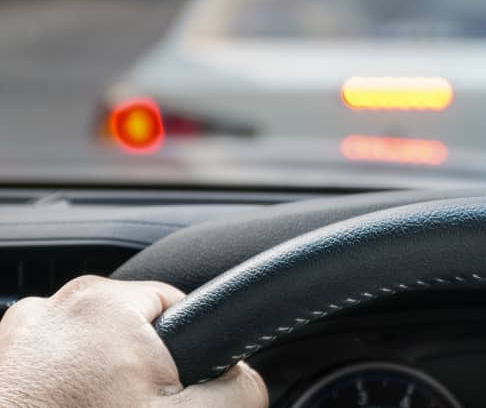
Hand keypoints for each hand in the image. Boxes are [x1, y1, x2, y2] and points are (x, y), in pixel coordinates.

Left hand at [0, 276, 267, 407]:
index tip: (173, 394)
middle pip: (133, 329)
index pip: (180, 307)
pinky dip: (66, 389)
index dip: (190, 356)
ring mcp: (16, 336)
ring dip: (100, 382)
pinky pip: (53, 364)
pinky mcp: (0, 361)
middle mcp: (52, 307)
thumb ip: (239, 388)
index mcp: (103, 303)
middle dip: (141, 372)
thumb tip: (247, 378)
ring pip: (91, 349)